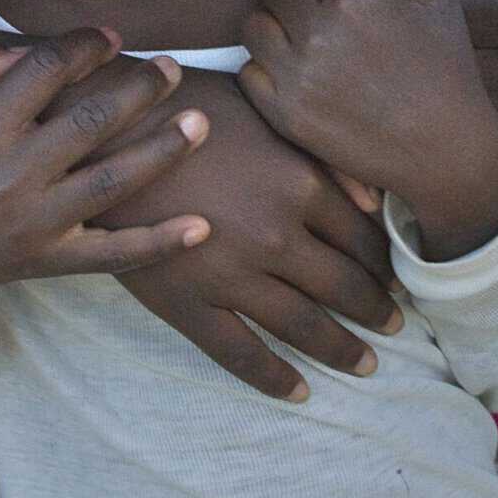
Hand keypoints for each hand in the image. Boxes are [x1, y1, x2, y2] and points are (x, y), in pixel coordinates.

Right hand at [0, 29, 210, 340]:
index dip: (86, 46)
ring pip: (113, 181)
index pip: (45, 70)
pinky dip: (160, 243)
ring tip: (201, 122)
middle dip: (140, 88)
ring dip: (164, 150)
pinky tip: (202, 228)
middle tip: (172, 68)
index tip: (112, 39)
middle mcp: (7, 176)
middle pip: (90, 121)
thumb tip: (36, 47)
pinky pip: (113, 254)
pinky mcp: (50, 261)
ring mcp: (33, 224)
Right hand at [103, 70, 403, 400]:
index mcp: (299, 184)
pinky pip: (239, 353)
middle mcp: (276, 236)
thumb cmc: (184, 105)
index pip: (362, 238)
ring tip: (367, 363)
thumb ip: (324, 157)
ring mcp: (232, 275)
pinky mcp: (187, 302)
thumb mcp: (264, 110)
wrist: (99, 130)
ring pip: (302, 326)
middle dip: (375, 309)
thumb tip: (376, 205)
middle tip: (395, 324)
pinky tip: (300, 392)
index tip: (398, 277)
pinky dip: (273, 377)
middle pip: (343, 286)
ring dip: (340, 347)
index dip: (385, 263)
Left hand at [240, 0, 497, 252]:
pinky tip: (294, 70)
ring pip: (254, 23)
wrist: (446, 150)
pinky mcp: (284, 114)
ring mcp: (297, 75)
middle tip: (315, 6)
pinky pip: (247, 70)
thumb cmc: (446, 69)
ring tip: (300, 36)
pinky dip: (264, 66)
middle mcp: (320, 31)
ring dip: (274, 22)